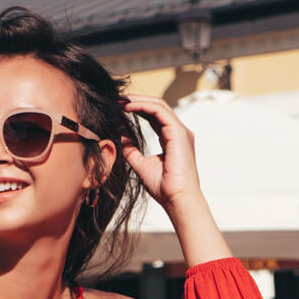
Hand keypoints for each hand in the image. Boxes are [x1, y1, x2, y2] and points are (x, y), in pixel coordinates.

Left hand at [120, 95, 201, 210]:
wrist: (177, 199)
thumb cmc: (164, 188)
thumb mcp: (141, 165)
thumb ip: (132, 150)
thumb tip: (120, 135)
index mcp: (171, 139)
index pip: (154, 116)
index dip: (137, 109)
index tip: (119, 107)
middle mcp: (178, 132)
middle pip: (157, 107)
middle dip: (137, 101)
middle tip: (117, 99)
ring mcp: (180, 132)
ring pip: (159, 106)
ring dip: (139, 100)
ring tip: (121, 101)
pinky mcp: (179, 133)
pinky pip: (160, 112)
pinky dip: (143, 106)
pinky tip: (128, 107)